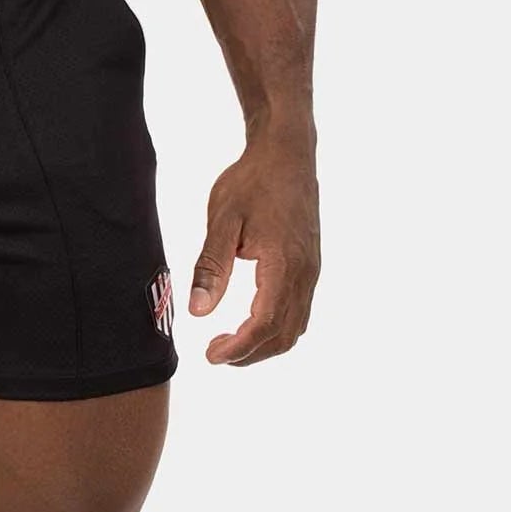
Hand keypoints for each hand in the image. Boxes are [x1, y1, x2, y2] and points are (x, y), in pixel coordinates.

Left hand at [189, 134, 320, 367]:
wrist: (287, 155)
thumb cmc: (252, 182)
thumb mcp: (223, 220)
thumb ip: (211, 267)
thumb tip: (199, 311)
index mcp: (283, 264)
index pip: (264, 323)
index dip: (238, 347)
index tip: (211, 355)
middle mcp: (304, 273)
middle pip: (283, 335)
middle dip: (250, 353)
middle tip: (215, 353)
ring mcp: (311, 271)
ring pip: (295, 327)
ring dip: (264, 344)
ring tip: (229, 342)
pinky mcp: (310, 267)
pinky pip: (299, 311)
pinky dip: (276, 328)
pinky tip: (251, 322)